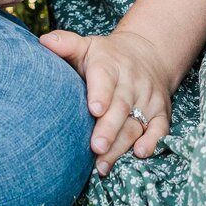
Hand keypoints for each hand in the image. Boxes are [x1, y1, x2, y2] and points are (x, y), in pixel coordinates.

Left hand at [40, 28, 171, 173]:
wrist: (147, 53)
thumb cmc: (106, 56)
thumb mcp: (87, 46)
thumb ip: (66, 44)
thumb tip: (44, 41)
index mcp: (110, 64)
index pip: (105, 78)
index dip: (100, 93)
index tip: (94, 109)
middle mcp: (131, 82)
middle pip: (121, 106)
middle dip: (109, 128)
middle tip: (96, 147)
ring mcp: (148, 98)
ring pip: (137, 124)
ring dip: (121, 145)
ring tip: (103, 164)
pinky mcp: (161, 112)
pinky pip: (160, 129)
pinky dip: (153, 142)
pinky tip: (140, 154)